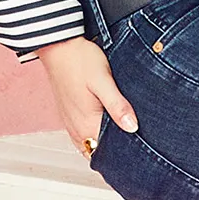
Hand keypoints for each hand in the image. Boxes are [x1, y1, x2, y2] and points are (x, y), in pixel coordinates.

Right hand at [41, 36, 137, 153]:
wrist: (58, 46)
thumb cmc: (79, 60)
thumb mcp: (103, 80)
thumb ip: (117, 106)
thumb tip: (133, 128)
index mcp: (86, 124)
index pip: (108, 153)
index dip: (124, 153)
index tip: (140, 148)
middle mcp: (76, 129)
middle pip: (99, 153)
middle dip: (116, 151)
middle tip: (136, 142)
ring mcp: (70, 124)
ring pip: (90, 146)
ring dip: (104, 143)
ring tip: (123, 134)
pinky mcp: (69, 116)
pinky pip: (83, 136)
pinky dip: (94, 136)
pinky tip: (106, 125)